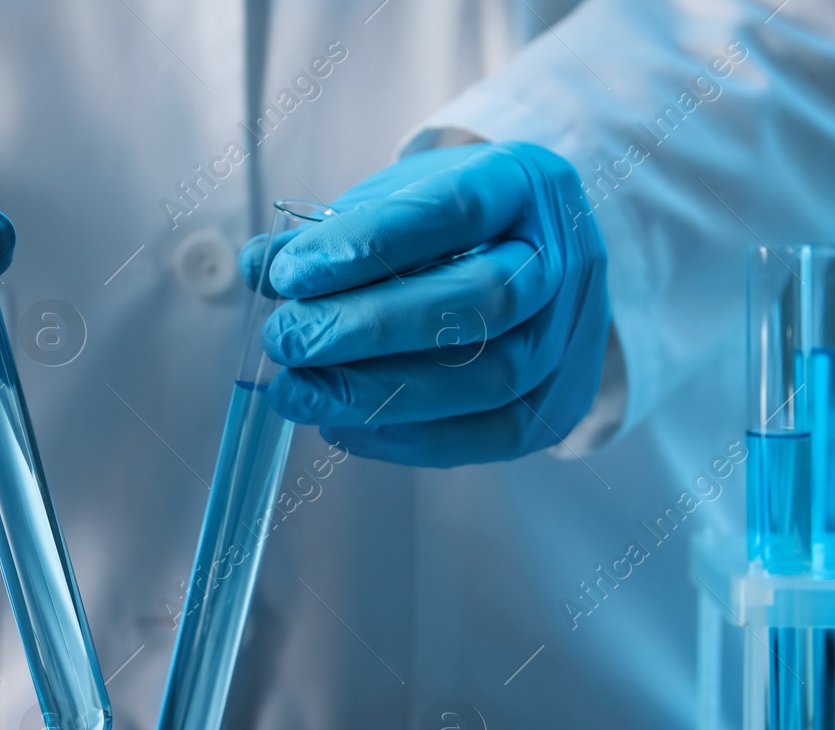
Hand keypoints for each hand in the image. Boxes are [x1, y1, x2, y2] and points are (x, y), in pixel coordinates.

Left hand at [240, 143, 609, 465]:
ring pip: (492, 378)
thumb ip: (332, 234)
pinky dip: (412, 440)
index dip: (368, 246)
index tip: (291, 274)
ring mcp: (573, 335)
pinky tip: (346, 427)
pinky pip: (496, 434)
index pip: (455, 210)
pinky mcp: (563, 400)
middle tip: (287, 341)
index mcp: (525, 184)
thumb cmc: (453, 226)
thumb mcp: (396, 202)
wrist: (532, 256)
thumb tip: (260, 268)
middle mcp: (565, 258)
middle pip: (483, 302)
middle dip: (370, 328)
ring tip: (301, 394)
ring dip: (382, 394)